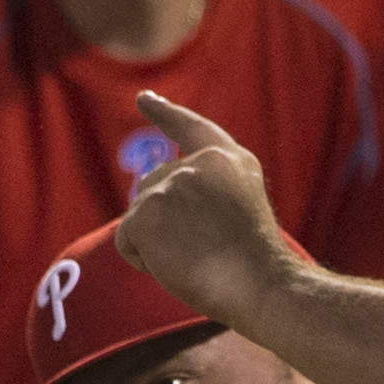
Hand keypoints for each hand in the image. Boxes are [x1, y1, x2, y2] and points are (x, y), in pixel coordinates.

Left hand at [114, 92, 294, 328]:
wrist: (257, 284)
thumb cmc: (254, 263)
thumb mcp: (239, 207)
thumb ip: (205, 189)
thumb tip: (148, 190)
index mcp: (229, 161)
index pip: (191, 129)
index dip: (166, 114)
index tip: (144, 99)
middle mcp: (196, 164)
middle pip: (154, 187)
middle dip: (164, 221)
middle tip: (204, 249)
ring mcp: (169, 185)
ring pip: (140, 215)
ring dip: (157, 243)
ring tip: (195, 258)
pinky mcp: (145, 212)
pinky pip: (126, 240)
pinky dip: (142, 260)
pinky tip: (174, 265)